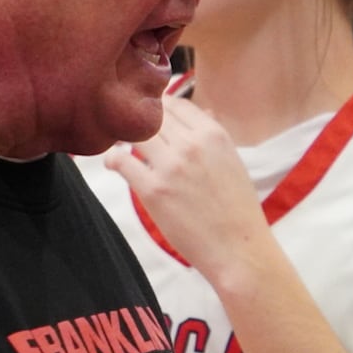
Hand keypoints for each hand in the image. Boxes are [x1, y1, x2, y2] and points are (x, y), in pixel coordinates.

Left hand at [104, 96, 274, 286]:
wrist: (238, 249)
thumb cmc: (238, 209)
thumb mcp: (233, 162)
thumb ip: (214, 136)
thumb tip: (204, 111)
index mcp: (214, 135)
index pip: (176, 104)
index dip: (158, 107)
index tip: (149, 115)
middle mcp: (192, 145)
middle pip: (152, 115)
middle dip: (138, 120)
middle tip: (129, 129)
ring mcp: (171, 167)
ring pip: (134, 133)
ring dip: (123, 136)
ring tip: (121, 145)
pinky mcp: (154, 191)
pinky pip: (122, 161)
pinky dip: (113, 159)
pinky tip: (114, 163)